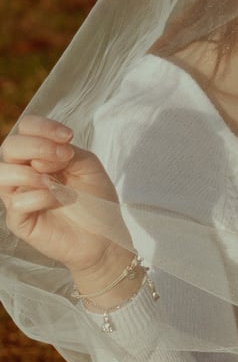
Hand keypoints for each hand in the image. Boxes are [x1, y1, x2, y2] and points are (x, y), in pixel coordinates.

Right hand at [0, 115, 129, 276]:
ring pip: (1, 174)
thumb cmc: (96, 198)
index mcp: (41, 154)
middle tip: (64, 156)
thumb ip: (65, 152)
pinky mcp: (19, 221)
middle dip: (37, 145)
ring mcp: (19, 196)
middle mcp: (25, 172)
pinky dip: (37, 197)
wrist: (104, 235)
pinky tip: (56, 199)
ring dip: (29, 171)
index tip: (69, 136)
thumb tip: (39, 158)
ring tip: (54, 180)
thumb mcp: (87, 164)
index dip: (43, 127)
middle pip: (9, 146)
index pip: (26, 129)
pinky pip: (16, 203)